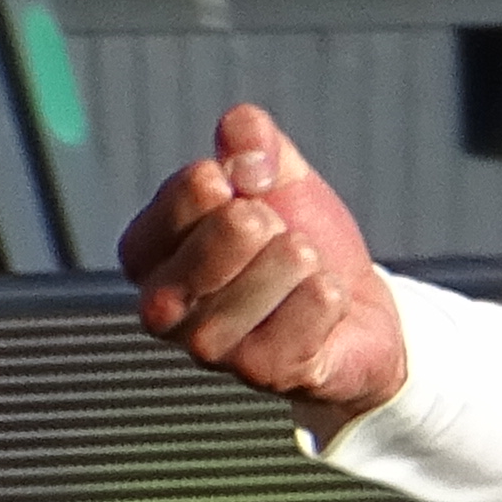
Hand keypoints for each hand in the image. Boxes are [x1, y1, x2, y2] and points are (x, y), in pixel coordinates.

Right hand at [120, 99, 410, 422]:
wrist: (350, 314)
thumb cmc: (293, 248)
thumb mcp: (276, 181)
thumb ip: (251, 144)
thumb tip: (241, 129)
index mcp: (150, 253)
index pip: (180, 197)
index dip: (229, 180)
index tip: (250, 184)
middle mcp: (164, 305)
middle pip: (230, 229)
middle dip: (273, 220)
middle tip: (277, 238)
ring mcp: (211, 346)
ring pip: (280, 264)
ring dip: (305, 259)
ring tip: (299, 272)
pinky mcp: (263, 372)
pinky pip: (317, 303)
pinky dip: (331, 294)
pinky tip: (320, 305)